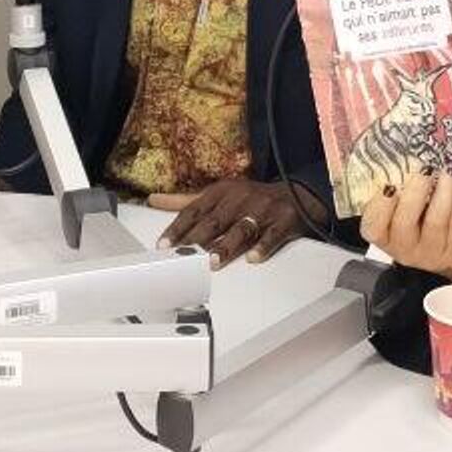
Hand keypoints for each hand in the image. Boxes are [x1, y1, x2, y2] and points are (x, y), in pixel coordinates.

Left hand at [150, 177, 323, 267]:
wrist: (296, 194)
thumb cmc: (251, 198)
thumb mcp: (218, 195)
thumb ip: (186, 201)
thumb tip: (154, 200)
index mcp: (222, 192)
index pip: (194, 211)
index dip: (178, 228)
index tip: (165, 245)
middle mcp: (240, 198)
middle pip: (215, 221)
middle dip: (199, 238)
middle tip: (184, 255)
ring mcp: (263, 209)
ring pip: (242, 228)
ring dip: (228, 245)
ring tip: (215, 260)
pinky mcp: (284, 220)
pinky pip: (272, 235)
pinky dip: (263, 246)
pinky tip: (253, 258)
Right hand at [359, 171, 451, 278]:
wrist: (447, 254)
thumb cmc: (418, 225)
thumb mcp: (400, 214)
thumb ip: (395, 193)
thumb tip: (394, 157)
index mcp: (385, 237)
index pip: (374, 226)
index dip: (380, 207)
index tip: (389, 185)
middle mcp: (405, 249)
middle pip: (404, 223)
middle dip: (415, 193)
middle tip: (425, 170)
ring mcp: (431, 253)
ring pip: (435, 221)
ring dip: (443, 192)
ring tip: (447, 173)